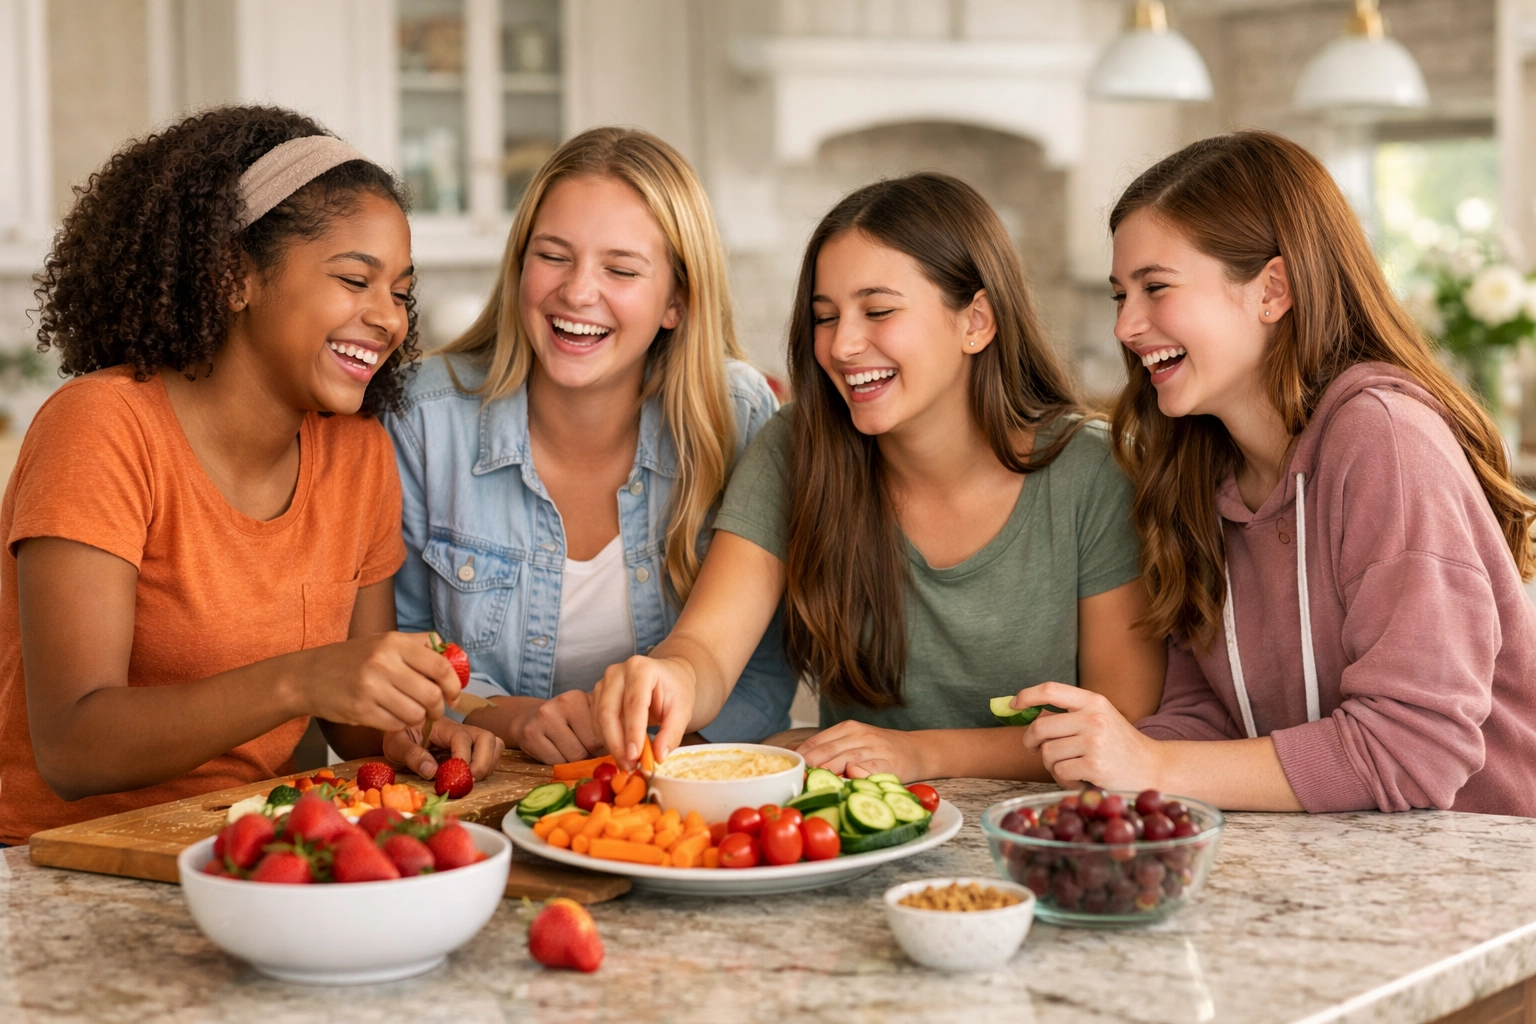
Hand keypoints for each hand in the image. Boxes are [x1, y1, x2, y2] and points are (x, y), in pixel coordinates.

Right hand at [290, 632, 461, 733]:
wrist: (307, 676)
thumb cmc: (352, 659)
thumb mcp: (384, 641)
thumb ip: (418, 645)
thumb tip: (453, 654)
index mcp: (394, 642)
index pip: (440, 666)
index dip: (454, 685)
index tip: (454, 695)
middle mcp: (383, 663)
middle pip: (431, 694)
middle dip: (439, 708)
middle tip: (434, 710)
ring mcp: (370, 688)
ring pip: (415, 714)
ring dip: (418, 719)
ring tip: (411, 714)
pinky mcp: (360, 711)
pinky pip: (395, 725)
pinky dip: (398, 725)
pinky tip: (392, 717)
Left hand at [383, 717, 504, 780]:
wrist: (401, 730)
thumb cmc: (400, 734)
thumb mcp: (397, 744)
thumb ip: (412, 755)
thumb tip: (432, 771)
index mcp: (443, 726)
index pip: (462, 738)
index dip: (462, 758)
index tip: (453, 777)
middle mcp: (462, 730)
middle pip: (488, 739)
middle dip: (483, 763)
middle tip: (468, 781)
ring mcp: (470, 739)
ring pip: (495, 746)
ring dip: (487, 765)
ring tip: (469, 780)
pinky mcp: (472, 749)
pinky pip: (491, 755)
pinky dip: (486, 768)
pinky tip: (468, 777)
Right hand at [515, 690, 606, 764]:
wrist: (529, 718)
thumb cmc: (566, 721)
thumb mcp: (585, 716)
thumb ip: (604, 728)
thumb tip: (626, 753)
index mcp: (579, 697)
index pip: (601, 733)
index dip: (603, 747)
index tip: (600, 748)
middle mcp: (562, 702)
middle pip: (588, 746)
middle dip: (589, 756)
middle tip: (583, 751)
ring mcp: (544, 717)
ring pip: (572, 756)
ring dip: (574, 761)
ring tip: (570, 751)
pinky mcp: (530, 734)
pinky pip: (554, 762)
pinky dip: (559, 764)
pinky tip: (555, 752)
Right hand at [592, 655, 697, 768]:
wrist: (666, 676)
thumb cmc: (675, 690)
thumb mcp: (682, 710)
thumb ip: (672, 732)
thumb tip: (658, 756)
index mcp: (641, 669)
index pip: (633, 704)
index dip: (633, 732)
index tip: (635, 756)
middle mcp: (617, 672)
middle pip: (609, 711)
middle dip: (617, 743)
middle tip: (629, 765)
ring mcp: (604, 682)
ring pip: (599, 719)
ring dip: (610, 744)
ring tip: (626, 763)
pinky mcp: (597, 695)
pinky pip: (596, 722)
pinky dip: (606, 740)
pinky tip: (620, 751)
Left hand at [794, 720, 927, 781]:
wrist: (918, 750)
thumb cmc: (882, 749)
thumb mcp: (856, 741)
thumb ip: (833, 748)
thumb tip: (800, 759)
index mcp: (848, 728)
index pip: (816, 741)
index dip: (800, 757)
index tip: (788, 770)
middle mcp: (859, 735)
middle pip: (825, 751)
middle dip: (807, 768)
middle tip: (793, 783)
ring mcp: (874, 749)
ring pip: (841, 761)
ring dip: (823, 775)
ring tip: (809, 787)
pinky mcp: (886, 765)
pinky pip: (864, 772)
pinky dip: (850, 779)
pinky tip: (840, 787)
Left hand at [1015, 682, 1164, 790]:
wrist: (1153, 768)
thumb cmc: (1120, 745)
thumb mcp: (1100, 719)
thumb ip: (1069, 715)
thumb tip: (1031, 713)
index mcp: (1093, 701)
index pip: (1051, 690)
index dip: (1027, 696)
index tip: (1013, 705)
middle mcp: (1093, 718)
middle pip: (1040, 727)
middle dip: (1031, 742)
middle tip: (1036, 750)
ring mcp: (1094, 742)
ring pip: (1047, 754)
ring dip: (1052, 765)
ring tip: (1071, 767)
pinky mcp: (1094, 766)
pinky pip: (1060, 772)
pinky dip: (1065, 779)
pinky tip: (1082, 778)